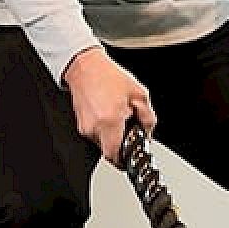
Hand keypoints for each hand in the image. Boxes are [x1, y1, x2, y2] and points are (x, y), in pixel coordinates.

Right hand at [63, 47, 154, 167]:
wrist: (85, 67)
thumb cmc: (109, 77)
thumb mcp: (139, 94)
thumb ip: (148, 117)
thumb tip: (148, 132)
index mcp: (109, 121)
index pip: (113, 155)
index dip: (123, 160)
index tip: (130, 157)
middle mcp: (93, 127)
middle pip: (109, 149)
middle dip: (121, 143)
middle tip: (129, 129)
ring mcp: (84, 126)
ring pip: (102, 142)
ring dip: (113, 135)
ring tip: (118, 116)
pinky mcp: (80, 123)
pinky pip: (96, 133)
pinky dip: (105, 128)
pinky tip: (109, 113)